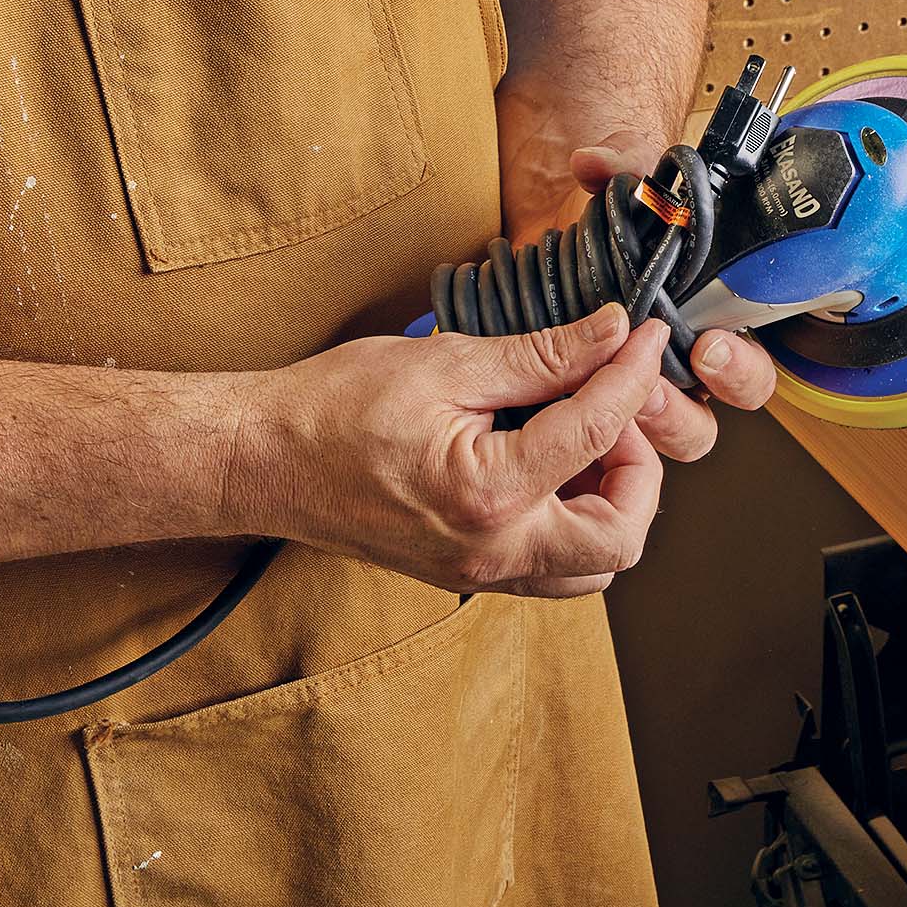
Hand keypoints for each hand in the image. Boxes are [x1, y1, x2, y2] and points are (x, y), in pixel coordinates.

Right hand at [230, 306, 669, 597]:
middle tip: (619, 409)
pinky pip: (548, 565)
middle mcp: (492, 553)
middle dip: (639, 468)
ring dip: (610, 501)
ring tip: (588, 436)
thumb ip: (542, 355)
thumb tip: (612, 332)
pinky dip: (571, 517)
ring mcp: (480, 574)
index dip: (632, 374)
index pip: (597, 431)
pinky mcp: (468, 573)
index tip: (644, 338)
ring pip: (591, 565)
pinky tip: (552, 461)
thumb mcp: (446, 362)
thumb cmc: (334, 408)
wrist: (263, 460)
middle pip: (621, 537)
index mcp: (489, 495)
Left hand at [567, 132, 779, 462]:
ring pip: (646, 440)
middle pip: (702, 424)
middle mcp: (676, 370)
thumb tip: (594, 162)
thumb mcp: (626, 181)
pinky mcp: (582, 400)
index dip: (737, 369)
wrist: (553, 232)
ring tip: (610, 393)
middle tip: (651, 385)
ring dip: (636, 425)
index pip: (748, 371)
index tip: (709, 346)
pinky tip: (561, 402)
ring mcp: (629, 391)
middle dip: (681, 411)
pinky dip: (585, 430)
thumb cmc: (613, 214)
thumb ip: (624, 163)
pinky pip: (594, 437)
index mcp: (710, 326)